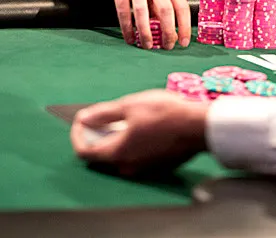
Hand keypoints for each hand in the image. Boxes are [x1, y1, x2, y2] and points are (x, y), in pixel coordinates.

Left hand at [70, 90, 208, 175]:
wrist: (198, 127)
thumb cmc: (165, 113)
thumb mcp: (130, 106)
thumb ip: (104, 114)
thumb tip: (84, 118)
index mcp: (118, 152)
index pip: (84, 151)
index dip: (77, 135)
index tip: (80, 120)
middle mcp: (127, 167)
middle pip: (100, 154)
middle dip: (96, 134)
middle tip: (101, 115)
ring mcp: (142, 169)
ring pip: (118, 154)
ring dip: (113, 137)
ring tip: (122, 117)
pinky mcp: (155, 166)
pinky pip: (133, 156)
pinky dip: (128, 142)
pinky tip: (139, 125)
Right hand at [102, 0, 190, 49]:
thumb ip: (162, 3)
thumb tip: (168, 31)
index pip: (181, 5)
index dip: (184, 26)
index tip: (183, 42)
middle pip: (165, 9)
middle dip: (168, 31)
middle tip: (167, 46)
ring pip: (143, 12)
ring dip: (146, 32)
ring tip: (147, 46)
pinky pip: (123, 11)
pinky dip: (127, 28)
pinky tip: (130, 38)